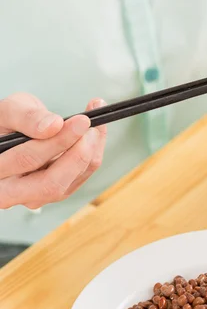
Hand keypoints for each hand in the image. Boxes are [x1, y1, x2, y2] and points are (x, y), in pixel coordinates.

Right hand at [0, 93, 106, 209]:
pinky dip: (92, 156)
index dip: (58, 140)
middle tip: (92, 127)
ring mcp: (34, 197)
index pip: (28, 160)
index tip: (81, 120)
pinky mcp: (55, 193)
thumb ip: (27, 117)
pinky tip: (94, 135)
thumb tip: (54, 126)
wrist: (11, 133)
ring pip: (68, 185)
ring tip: (95, 126)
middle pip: (51, 184)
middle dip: (78, 154)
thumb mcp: (9, 111)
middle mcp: (9, 193)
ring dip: (90, 155)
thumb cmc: (6, 123)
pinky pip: (79, 179)